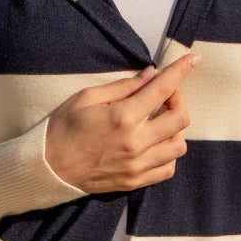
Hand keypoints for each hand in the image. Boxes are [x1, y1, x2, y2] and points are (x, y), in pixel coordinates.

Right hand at [44, 54, 198, 193]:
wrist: (46, 168)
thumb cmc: (62, 128)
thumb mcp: (87, 97)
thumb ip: (123, 86)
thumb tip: (151, 75)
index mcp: (123, 116)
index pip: (163, 89)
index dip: (181, 70)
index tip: (193, 59)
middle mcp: (135, 142)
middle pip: (180, 118)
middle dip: (178, 100)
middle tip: (164, 95)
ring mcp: (137, 166)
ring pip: (179, 146)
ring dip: (175, 129)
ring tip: (159, 123)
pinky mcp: (134, 181)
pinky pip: (167, 169)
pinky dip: (168, 154)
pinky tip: (155, 144)